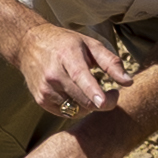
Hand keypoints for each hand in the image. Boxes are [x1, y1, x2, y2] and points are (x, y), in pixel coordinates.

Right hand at [15, 22, 135, 118]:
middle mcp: (53, 75)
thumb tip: (128, 82)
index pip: (80, 77)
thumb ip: (111, 63)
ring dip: (90, 105)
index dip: (93, 92)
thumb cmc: (65, 44)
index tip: (104, 102)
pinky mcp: (41, 100)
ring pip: (76, 110)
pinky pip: (67, 113)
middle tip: (112, 94)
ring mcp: (45, 90)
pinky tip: (77, 94)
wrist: (28, 45)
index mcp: (66, 56)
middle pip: (83, 100)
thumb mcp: (90, 45)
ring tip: (92, 91)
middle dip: (103, 102)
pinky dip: (77, 108)